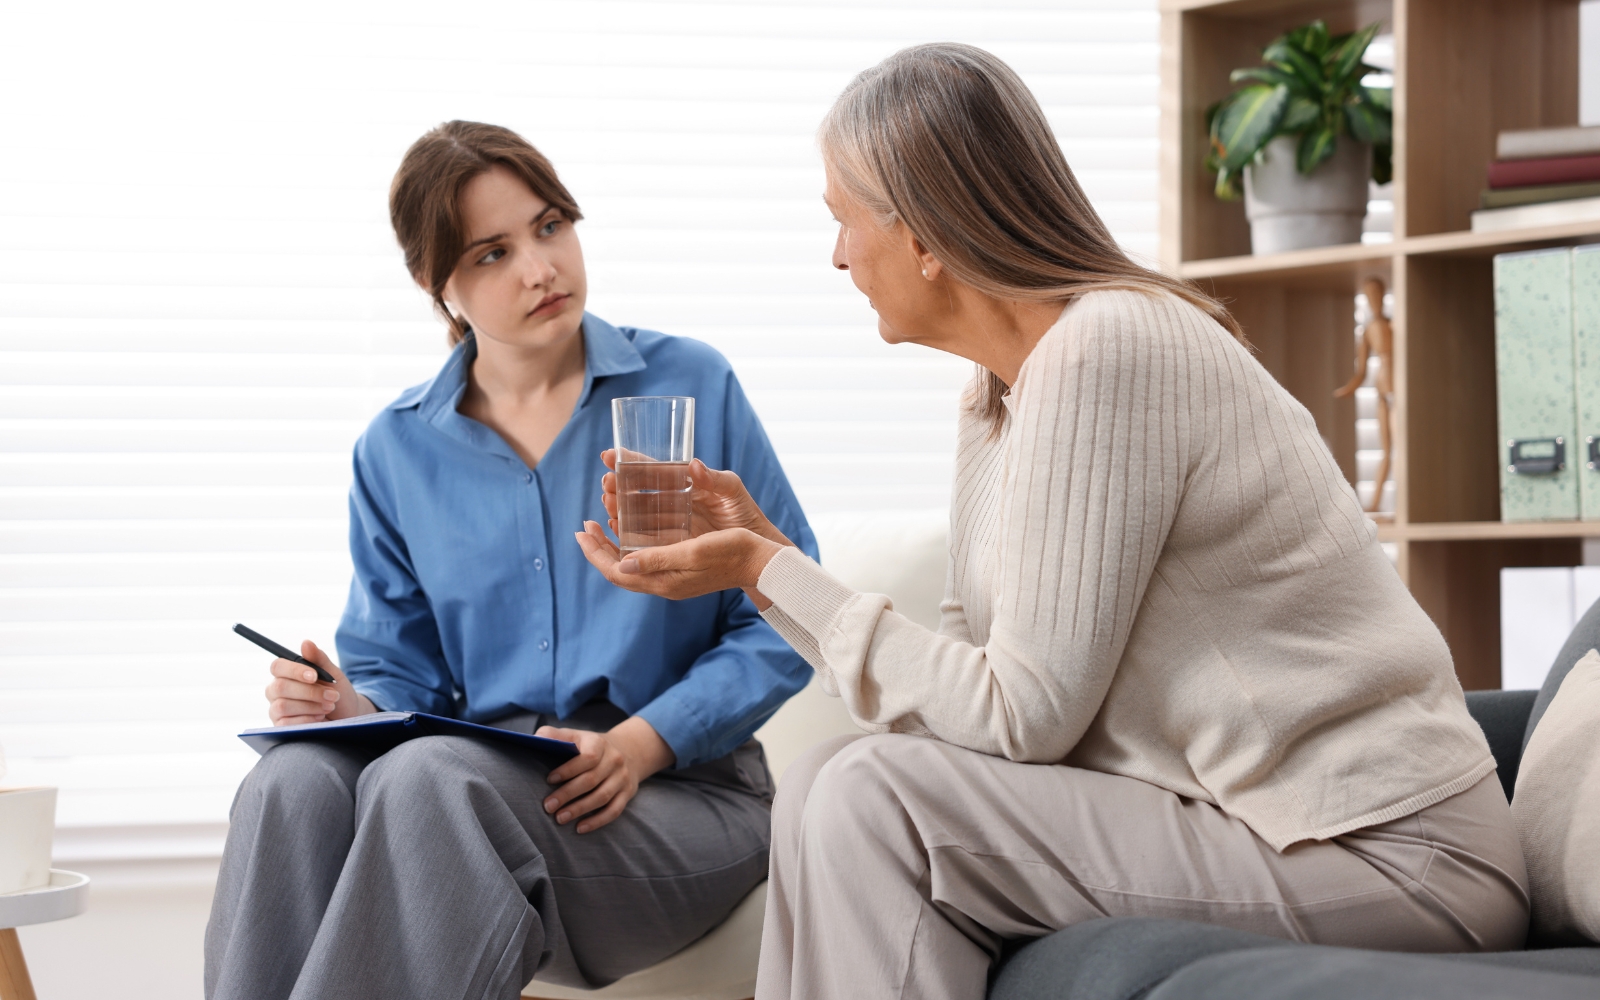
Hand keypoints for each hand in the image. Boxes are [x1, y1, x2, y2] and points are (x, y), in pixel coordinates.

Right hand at [264, 640, 376, 725]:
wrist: (347, 716)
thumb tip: (306, 642)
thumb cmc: (337, 692)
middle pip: (280, 687)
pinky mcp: (280, 726)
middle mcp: (277, 690)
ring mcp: (277, 709)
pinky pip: (286, 723)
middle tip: (332, 695)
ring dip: (311, 706)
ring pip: (282, 705)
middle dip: (309, 692)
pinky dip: (307, 720)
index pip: (278, 666)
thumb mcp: (333, 674)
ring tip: (329, 706)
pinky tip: (320, 718)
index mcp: (287, 674)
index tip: (314, 676)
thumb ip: (319, 659)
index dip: (294, 671)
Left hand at [536, 716, 673, 832]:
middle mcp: (614, 760)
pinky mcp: (627, 793)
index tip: (549, 780)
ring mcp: (623, 778)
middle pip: (592, 780)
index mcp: (600, 743)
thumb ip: (554, 735)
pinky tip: (580, 828)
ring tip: (559, 818)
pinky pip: (614, 810)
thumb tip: (535, 739)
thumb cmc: (591, 746)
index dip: (568, 769)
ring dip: (579, 810)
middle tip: (548, 806)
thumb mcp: (575, 735)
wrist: (629, 751)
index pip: (587, 757)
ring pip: (602, 797)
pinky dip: (597, 821)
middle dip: (568, 794)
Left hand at [575, 521, 785, 603]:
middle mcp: (664, 583)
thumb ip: (658, 558)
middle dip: (599, 547)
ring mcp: (672, 578)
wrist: (760, 562)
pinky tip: (630, 528)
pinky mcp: (681, 568)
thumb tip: (622, 561)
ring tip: (600, 522)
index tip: (581, 530)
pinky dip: (632, 544)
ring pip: (631, 563)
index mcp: (664, 581)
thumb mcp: (694, 551)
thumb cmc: (731, 551)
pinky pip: (646, 559)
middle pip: (619, 568)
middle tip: (584, 524)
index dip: (595, 552)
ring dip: (613, 544)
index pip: (616, 571)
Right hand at [600, 451, 790, 544]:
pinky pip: (643, 536)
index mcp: (683, 483)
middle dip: (618, 486)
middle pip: (637, 491)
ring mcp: (668, 522)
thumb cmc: (744, 512)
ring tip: (607, 502)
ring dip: (618, 508)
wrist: (753, 545)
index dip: (630, 461)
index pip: (651, 470)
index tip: (609, 454)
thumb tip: (694, 465)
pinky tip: (614, 527)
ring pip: (636, 514)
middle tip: (606, 482)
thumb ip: (715, 478)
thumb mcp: (732, 490)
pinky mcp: (670, 543)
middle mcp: (671, 501)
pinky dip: (627, 531)